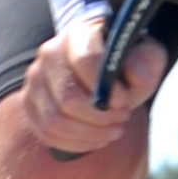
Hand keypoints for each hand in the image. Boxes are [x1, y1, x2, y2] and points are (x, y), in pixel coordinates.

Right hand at [19, 18, 166, 156]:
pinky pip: (48, 134)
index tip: (125, 101)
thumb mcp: (147, 58)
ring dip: (90, 134)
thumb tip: (134, 74)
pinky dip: (77, 143)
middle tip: (122, 119)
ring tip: (113, 131)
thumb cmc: (126, 64)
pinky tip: (97, 139)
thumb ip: (147, 62)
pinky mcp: (30, 104)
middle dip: (100, 117)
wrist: (105, 73)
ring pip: (55, 120)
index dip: (108, 89)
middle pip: (68, 98)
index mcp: (78, 34)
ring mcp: (35, 80)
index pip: (86, 60)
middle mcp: (49, 54)